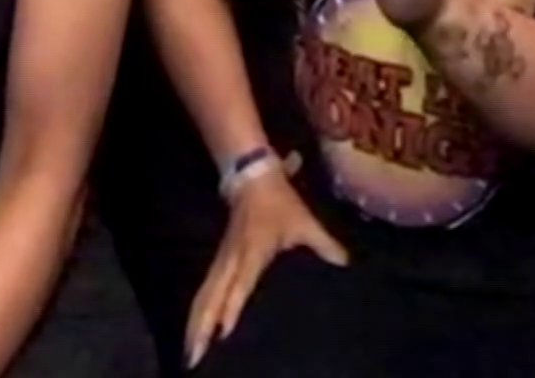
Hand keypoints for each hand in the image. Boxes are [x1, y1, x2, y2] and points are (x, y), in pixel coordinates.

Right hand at [184, 155, 346, 368]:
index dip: (232, 306)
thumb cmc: (280, 203)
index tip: (225, 331)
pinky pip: (204, 291)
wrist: (253, 177)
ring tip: (190, 352)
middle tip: (195, 356)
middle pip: (211, 296)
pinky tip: (194, 331)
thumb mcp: (305, 222)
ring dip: (195, 323)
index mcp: (253, 251)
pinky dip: (198, 312)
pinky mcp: (218, 262)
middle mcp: (233, 259)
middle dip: (201, 326)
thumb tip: (344, 264)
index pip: (241, 282)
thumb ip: (324, 245)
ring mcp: (222, 260)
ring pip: (203, 296)